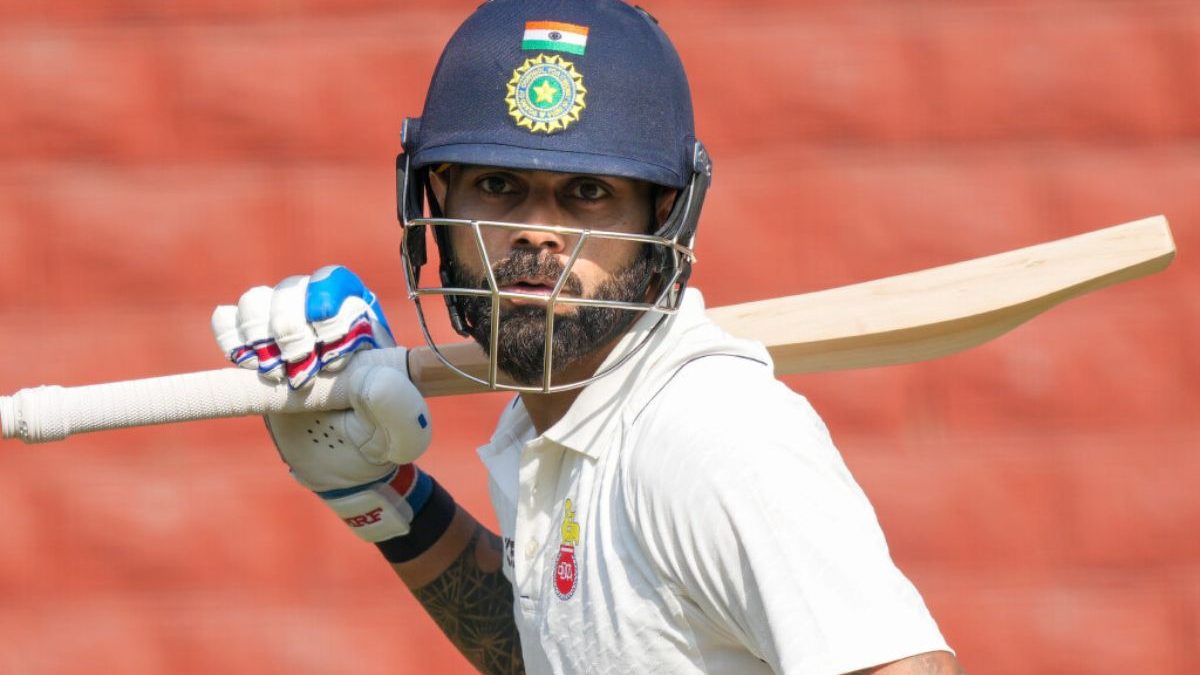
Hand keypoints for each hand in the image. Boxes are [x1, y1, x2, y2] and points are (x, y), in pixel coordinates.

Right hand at [211, 266, 432, 541]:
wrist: (339, 464)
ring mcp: (285, 328)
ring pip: (258, 299)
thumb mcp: (396, 433)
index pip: (338, 285)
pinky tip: (247, 366)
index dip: (326, 314)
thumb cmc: (373, 441)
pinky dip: (231, 337)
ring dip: (258, 334)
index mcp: (363, 322)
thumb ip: (395, 407)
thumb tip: (374, 378)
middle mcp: (323, 314)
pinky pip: (228, 318)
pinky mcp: (254, 347)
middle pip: (295, 288)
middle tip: (298, 375)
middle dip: (289, 328)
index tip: (329, 364)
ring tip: (273, 376)